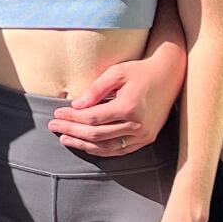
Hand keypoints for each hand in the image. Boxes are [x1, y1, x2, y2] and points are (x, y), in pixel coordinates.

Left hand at [49, 44, 181, 157]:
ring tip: (65, 138)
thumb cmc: (140, 71)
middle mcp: (137, 125)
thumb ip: (96, 89)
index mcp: (129, 107)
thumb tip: (76, 106)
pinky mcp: (147, 139)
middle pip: (96, 134)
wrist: (169, 76)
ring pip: (107, 147)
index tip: (56, 113)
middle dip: (72, 131)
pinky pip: (120, 150)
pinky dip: (101, 150)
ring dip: (83, 144)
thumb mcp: (116, 73)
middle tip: (54, 126)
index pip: (92, 118)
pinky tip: (86, 145)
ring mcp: (143, 135)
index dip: (72, 117)